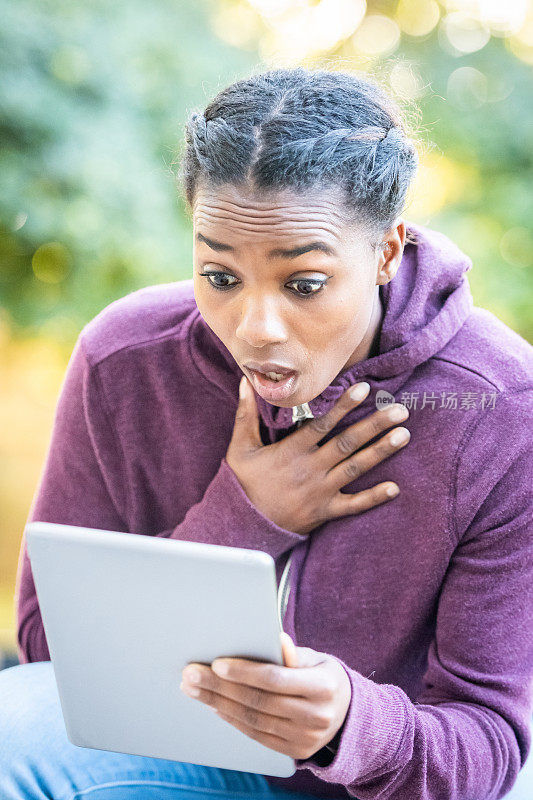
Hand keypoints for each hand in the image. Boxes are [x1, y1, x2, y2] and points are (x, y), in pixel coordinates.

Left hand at [180, 632, 350, 760]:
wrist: (347, 714)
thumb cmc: (323, 677)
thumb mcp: (317, 659)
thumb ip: (293, 653)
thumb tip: (276, 638)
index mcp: (323, 687)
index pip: (275, 679)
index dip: (244, 672)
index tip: (216, 663)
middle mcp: (316, 716)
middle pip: (258, 701)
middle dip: (219, 687)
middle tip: (191, 675)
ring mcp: (305, 738)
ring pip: (253, 721)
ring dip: (218, 704)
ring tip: (194, 689)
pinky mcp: (295, 752)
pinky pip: (257, 735)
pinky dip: (232, 720)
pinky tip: (215, 706)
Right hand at [225, 376, 409, 534]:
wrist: (243, 525)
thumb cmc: (243, 483)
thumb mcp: (240, 447)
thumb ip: (246, 414)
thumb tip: (244, 381)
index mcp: (292, 451)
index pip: (323, 424)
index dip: (344, 406)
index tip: (365, 389)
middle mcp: (311, 468)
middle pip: (348, 443)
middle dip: (375, 425)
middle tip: (400, 411)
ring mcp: (321, 491)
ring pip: (355, 468)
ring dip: (381, 452)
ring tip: (404, 436)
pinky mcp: (325, 511)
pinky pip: (353, 505)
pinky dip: (373, 498)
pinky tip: (395, 488)